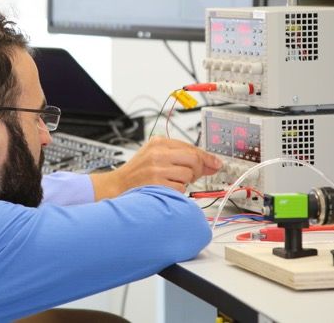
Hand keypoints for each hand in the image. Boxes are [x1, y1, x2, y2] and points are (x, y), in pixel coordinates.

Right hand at [90, 136, 221, 199]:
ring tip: (171, 182)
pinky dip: (177, 191)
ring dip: (184, 182)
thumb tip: (212, 163)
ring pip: (188, 175)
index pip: (191, 147)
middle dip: (198, 170)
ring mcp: (157, 169)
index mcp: (159, 142)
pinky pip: (180, 188)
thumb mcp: (156, 155)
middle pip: (193, 159)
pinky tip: (165, 188)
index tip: (216, 163)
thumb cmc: (137, 172)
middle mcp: (158, 153)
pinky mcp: (157, 184)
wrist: (117, 186)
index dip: (207, 157)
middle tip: (192, 175)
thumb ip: (182, 156)